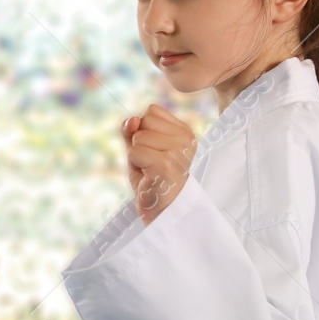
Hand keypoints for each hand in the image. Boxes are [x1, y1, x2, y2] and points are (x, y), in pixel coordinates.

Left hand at [123, 105, 196, 224]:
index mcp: (184, 131)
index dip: (144, 130)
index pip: (152, 111)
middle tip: (150, 162)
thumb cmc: (152, 177)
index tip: (154, 150)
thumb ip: (133, 129)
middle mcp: (186, 139)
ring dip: (136, 155)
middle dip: (139, 141)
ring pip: (137, 137)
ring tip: (150, 169)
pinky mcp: (166, 164)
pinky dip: (134, 164)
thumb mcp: (141, 147)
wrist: (162, 208)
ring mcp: (177, 151)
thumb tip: (132, 119)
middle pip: (144, 120)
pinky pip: (134, 151)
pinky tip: (148, 175)